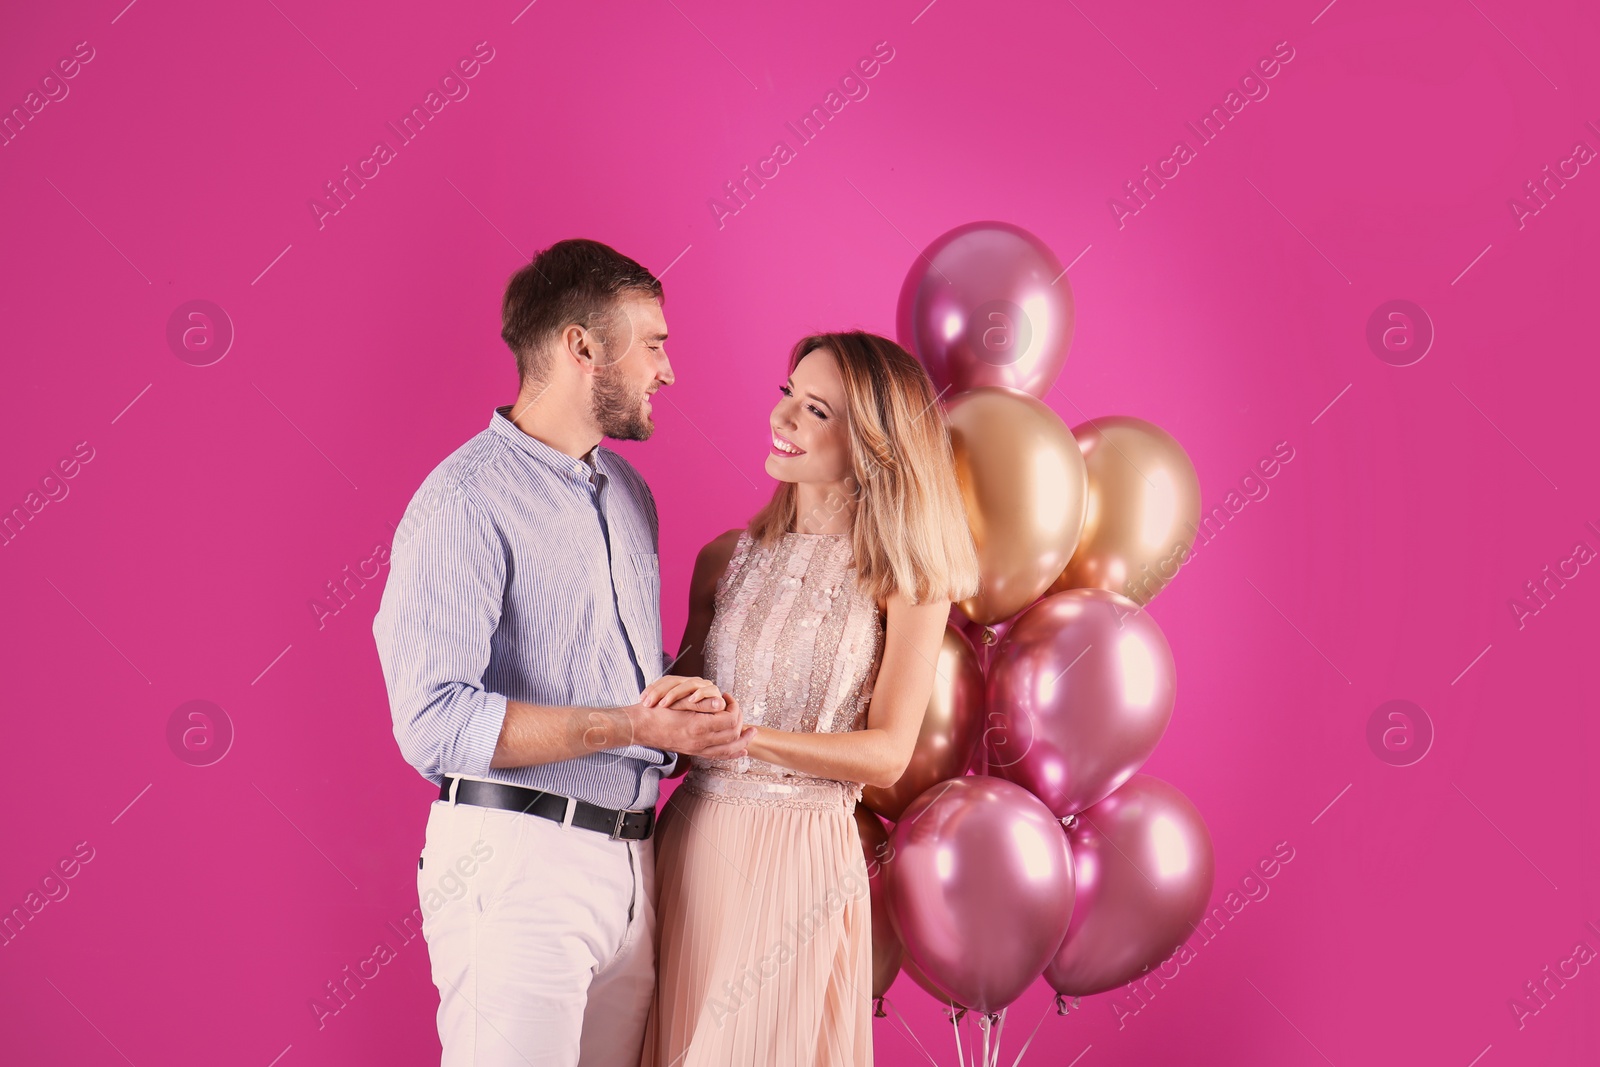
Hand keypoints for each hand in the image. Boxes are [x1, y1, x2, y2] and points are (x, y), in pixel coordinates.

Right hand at [630, 694, 753, 759]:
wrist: (639, 727)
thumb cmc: (656, 711)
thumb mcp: (678, 701)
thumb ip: (702, 703)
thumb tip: (721, 703)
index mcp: (697, 727)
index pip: (729, 720)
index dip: (734, 707)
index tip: (728, 697)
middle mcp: (699, 742)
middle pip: (733, 735)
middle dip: (741, 721)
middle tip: (736, 708)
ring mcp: (696, 749)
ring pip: (728, 750)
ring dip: (743, 741)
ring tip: (751, 733)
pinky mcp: (693, 752)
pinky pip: (718, 756)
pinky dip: (732, 753)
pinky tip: (741, 750)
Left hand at [641, 674, 723, 712]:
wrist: (714, 722)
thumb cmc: (687, 718)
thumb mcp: (673, 712)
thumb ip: (662, 704)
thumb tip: (642, 701)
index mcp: (681, 683)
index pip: (665, 680)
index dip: (653, 688)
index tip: (642, 700)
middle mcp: (692, 682)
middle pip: (673, 680)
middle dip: (659, 691)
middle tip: (648, 703)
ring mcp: (704, 686)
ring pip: (688, 684)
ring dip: (675, 694)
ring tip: (664, 704)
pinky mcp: (715, 693)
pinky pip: (708, 690)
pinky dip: (700, 694)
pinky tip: (691, 700)